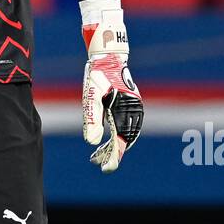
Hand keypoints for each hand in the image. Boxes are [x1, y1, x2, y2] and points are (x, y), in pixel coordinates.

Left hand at [80, 1, 143, 171]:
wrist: (107, 55)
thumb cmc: (98, 74)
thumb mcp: (91, 96)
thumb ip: (92, 119)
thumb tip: (91, 143)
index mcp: (126, 110)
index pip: (121, 140)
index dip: (114, 157)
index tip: (105, 169)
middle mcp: (133, 110)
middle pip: (124, 139)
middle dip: (112, 153)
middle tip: (97, 163)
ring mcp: (132, 107)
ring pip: (125, 133)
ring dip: (113, 145)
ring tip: (98, 155)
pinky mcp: (128, 104)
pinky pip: (124, 124)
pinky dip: (116, 134)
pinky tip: (105, 139)